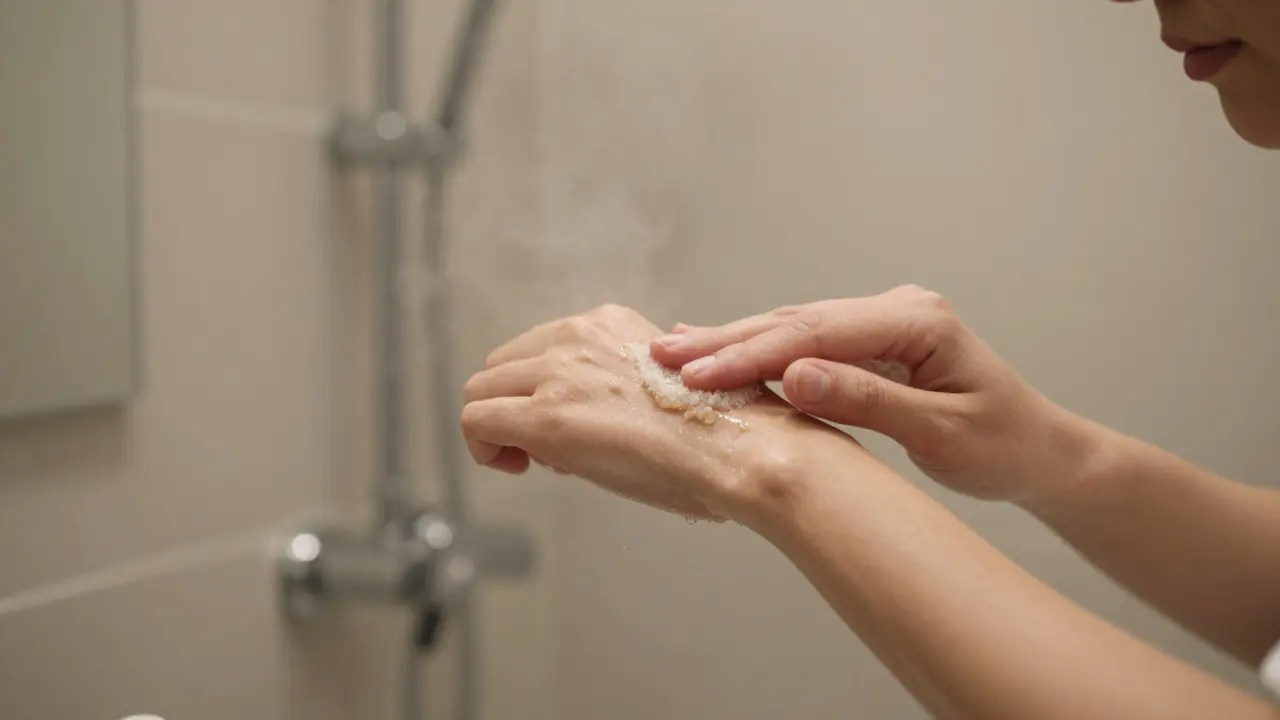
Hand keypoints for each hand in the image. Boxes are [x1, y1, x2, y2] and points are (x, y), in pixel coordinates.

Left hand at [460, 304, 848, 521]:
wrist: (738, 449)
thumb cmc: (718, 432)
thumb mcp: (665, 384)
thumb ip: (623, 382)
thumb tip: (597, 407)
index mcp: (610, 324)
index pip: (541, 347)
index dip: (537, 390)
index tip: (556, 423)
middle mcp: (579, 337)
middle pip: (503, 364)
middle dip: (511, 405)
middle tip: (534, 449)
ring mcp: (560, 374)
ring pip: (480, 390)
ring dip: (495, 427)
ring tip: (525, 460)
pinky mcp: (546, 417)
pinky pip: (476, 422)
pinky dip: (483, 448)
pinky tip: (513, 467)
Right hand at [649, 285, 1090, 502]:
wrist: (1042, 452)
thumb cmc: (1003, 446)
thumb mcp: (940, 432)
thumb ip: (867, 398)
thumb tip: (795, 375)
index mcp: (916, 320)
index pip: (814, 332)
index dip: (750, 353)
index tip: (696, 374)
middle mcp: (896, 308)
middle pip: (796, 319)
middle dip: (726, 341)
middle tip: (661, 356)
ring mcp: (883, 320)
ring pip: (794, 326)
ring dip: (734, 342)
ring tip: (672, 351)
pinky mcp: (873, 340)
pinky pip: (806, 340)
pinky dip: (760, 348)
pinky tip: (719, 345)